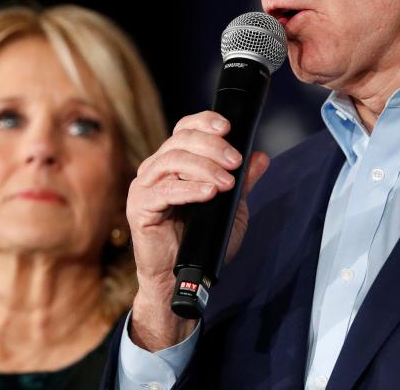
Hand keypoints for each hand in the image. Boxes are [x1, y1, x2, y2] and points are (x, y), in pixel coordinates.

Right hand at [125, 110, 269, 350]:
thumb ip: (242, 183)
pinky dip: (189, 189)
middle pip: (181, 141)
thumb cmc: (202, 241)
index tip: (228, 127)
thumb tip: (260, 157)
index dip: (204, 122)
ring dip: (204, 167)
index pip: (185, 129)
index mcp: (174, 163)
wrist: (180, 277)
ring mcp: (144, 186)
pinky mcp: (139, 207)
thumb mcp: (229, 208)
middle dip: (213, 147)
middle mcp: (156, 169)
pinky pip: (164, 191)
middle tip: (236, 162)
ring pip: (172, 161)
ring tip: (226, 182)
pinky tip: (209, 192)